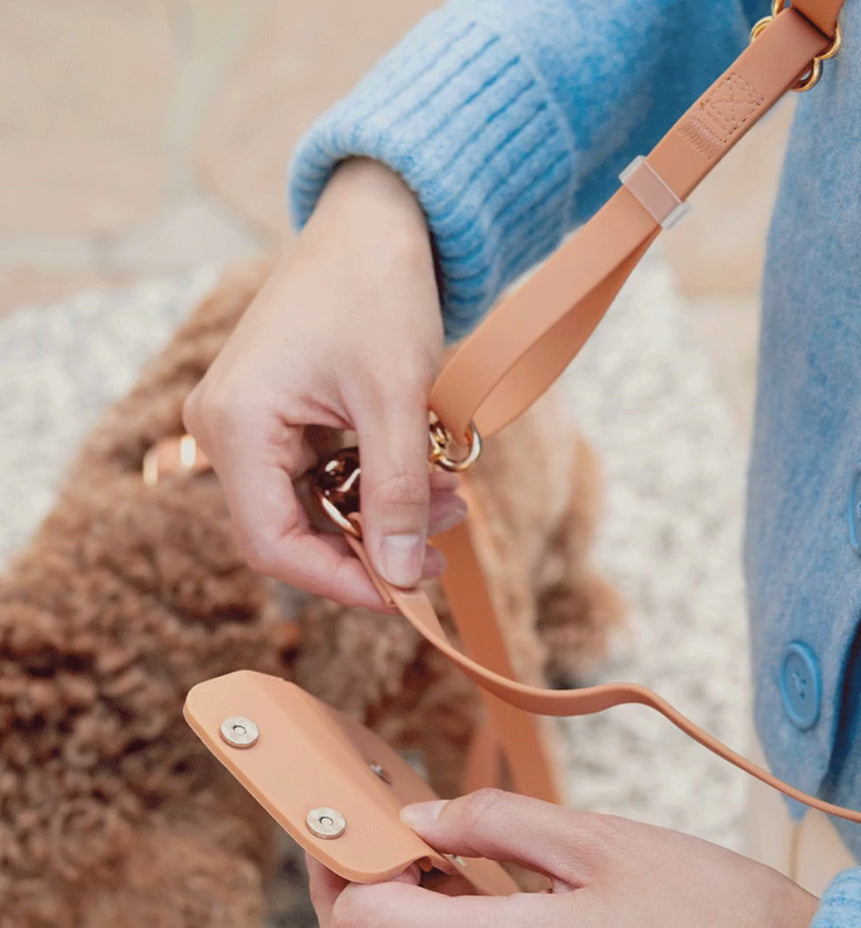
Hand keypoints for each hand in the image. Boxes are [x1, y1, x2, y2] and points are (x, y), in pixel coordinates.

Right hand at [184, 159, 459, 609]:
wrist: (376, 219)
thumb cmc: (378, 289)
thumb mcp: (397, 398)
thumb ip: (395, 493)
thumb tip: (400, 577)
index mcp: (237, 425)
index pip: (274, 544)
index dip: (341, 582)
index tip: (406, 594)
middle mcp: (227, 430)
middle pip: (295, 532)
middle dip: (374, 544)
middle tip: (443, 546)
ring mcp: (250, 423)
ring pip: (315, 508)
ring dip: (384, 513)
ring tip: (451, 498)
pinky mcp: (279, 417)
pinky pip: (322, 476)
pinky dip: (375, 484)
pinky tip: (426, 474)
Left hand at [306, 790, 818, 927]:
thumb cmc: (711, 911)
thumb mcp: (599, 841)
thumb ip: (498, 822)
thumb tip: (425, 817)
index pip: (363, 925)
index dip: (344, 866)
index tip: (360, 815)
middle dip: (345, 901)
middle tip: (369, 833)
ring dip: (392, 921)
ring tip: (425, 848)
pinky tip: (469, 886)